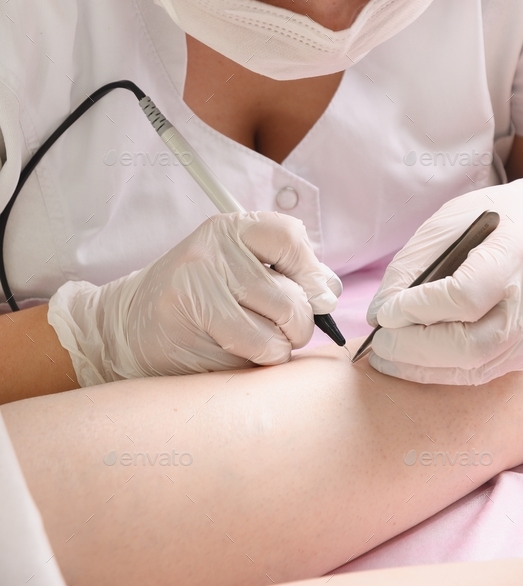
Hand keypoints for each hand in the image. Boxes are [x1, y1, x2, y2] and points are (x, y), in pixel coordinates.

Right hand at [47, 211, 339, 385]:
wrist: (130, 327)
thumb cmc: (199, 301)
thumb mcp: (240, 272)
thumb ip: (287, 274)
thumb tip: (329, 290)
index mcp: (231, 228)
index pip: (289, 236)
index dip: (311, 270)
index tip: (315, 294)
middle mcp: (215, 248)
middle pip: (292, 291)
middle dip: (301, 321)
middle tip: (286, 329)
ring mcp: (200, 279)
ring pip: (281, 321)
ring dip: (284, 343)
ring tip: (263, 341)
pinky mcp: (192, 314)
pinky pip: (259, 344)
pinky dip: (265, 357)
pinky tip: (244, 353)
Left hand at [366, 177, 522, 384]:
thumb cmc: (498, 218)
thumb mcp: (450, 222)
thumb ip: (412, 265)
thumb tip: (378, 314)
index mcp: (517, 255)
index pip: (464, 297)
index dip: (418, 310)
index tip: (385, 313)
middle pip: (471, 345)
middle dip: (416, 349)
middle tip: (380, 344)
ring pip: (478, 367)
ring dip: (424, 368)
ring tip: (388, 358)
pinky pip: (486, 370)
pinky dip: (446, 369)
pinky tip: (417, 359)